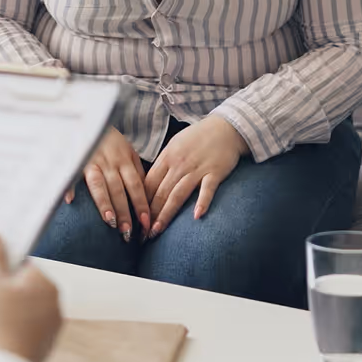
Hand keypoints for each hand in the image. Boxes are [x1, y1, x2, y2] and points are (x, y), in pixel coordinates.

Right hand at [0, 232, 60, 361]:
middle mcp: (53, 306)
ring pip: (21, 313)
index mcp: (45, 283)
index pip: (27, 262)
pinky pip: (19, 335)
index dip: (4, 261)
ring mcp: (47, 333)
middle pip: (24, 288)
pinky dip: (4, 333)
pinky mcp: (36, 354)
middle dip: (1, 288)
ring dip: (2, 312)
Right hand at [65, 127, 149, 239]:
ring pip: (99, 184)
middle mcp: (109, 162)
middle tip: (128, 232)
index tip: (147, 223)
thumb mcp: (129, 151)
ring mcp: (91, 161)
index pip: (136, 185)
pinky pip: (72, 174)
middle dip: (124, 212)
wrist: (92, 117)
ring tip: (109, 221)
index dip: (141, 205)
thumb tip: (146, 194)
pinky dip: (70, 186)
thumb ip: (136, 171)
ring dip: (104, 203)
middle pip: (119, 189)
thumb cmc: (112, 139)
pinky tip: (69, 201)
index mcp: (124, 160)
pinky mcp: (75, 160)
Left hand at [144, 116, 248, 237]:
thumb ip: (163, 164)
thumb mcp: (174, 146)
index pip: (149, 183)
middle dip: (149, 215)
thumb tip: (148, 183)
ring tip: (157, 231)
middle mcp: (179, 164)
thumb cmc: (198, 138)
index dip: (140, 203)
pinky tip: (197, 216)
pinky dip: (202, 202)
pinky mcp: (215, 172)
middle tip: (142, 234)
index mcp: (167, 157)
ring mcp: (197, 169)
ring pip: (178, 194)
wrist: (225, 127)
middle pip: (160, 192)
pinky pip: (207, 189)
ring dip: (166, 214)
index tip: (135, 219)